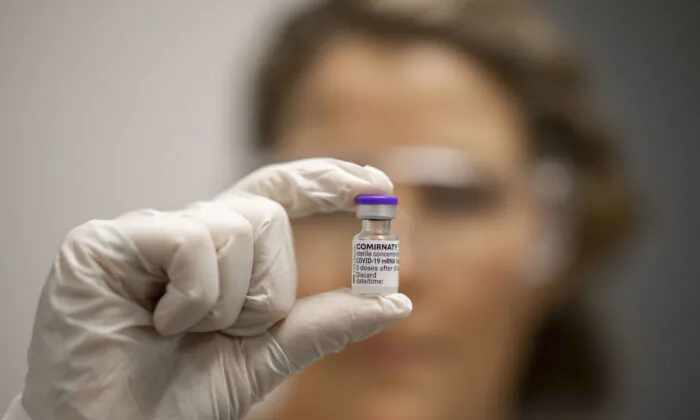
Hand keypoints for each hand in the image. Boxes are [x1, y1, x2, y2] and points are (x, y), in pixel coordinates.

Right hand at [20, 159, 411, 419]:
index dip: (324, 181)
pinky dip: (192, 299)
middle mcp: (184, 233)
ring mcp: (144, 234)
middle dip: (266, 291)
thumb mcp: (266, 356)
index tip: (374, 182)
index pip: (277, 194)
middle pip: (267, 217)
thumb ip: (325, 322)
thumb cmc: (179, 399)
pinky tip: (154, 323)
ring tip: (178, 334)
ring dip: (226, 305)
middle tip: (224, 334)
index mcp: (219, 254)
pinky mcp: (104, 242)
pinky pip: (193, 245)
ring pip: (235, 230)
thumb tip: (397, 300)